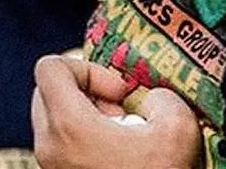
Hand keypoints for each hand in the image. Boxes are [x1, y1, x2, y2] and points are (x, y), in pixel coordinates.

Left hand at [30, 55, 202, 168]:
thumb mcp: (179, 127)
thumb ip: (162, 96)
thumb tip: (150, 101)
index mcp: (68, 126)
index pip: (49, 68)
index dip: (87, 68)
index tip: (118, 93)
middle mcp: (49, 147)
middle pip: (47, 92)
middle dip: (84, 92)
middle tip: (119, 112)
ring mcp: (50, 168)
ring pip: (54, 120)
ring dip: (86, 118)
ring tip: (123, 138)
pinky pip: (61, 146)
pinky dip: (85, 141)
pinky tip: (120, 158)